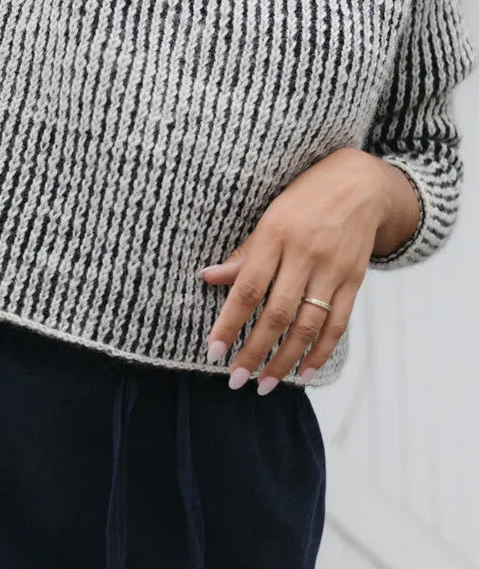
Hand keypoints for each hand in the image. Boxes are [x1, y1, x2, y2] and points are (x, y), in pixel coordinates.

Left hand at [200, 148, 416, 392]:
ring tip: (264, 384)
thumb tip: (208, 278)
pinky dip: (320, 351)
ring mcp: (333, 269)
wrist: (360, 183)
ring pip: (307, 325)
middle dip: (254, 352)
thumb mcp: (268, 217)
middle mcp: (304, 254)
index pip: (247, 289)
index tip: (213, 352)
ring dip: (284, 360)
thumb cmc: (304, 199)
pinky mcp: (355, 280)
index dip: (229, 324)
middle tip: (236, 380)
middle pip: (277, 314)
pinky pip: (337, 323)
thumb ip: (243, 254)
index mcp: (275, 235)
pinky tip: (303, 373)